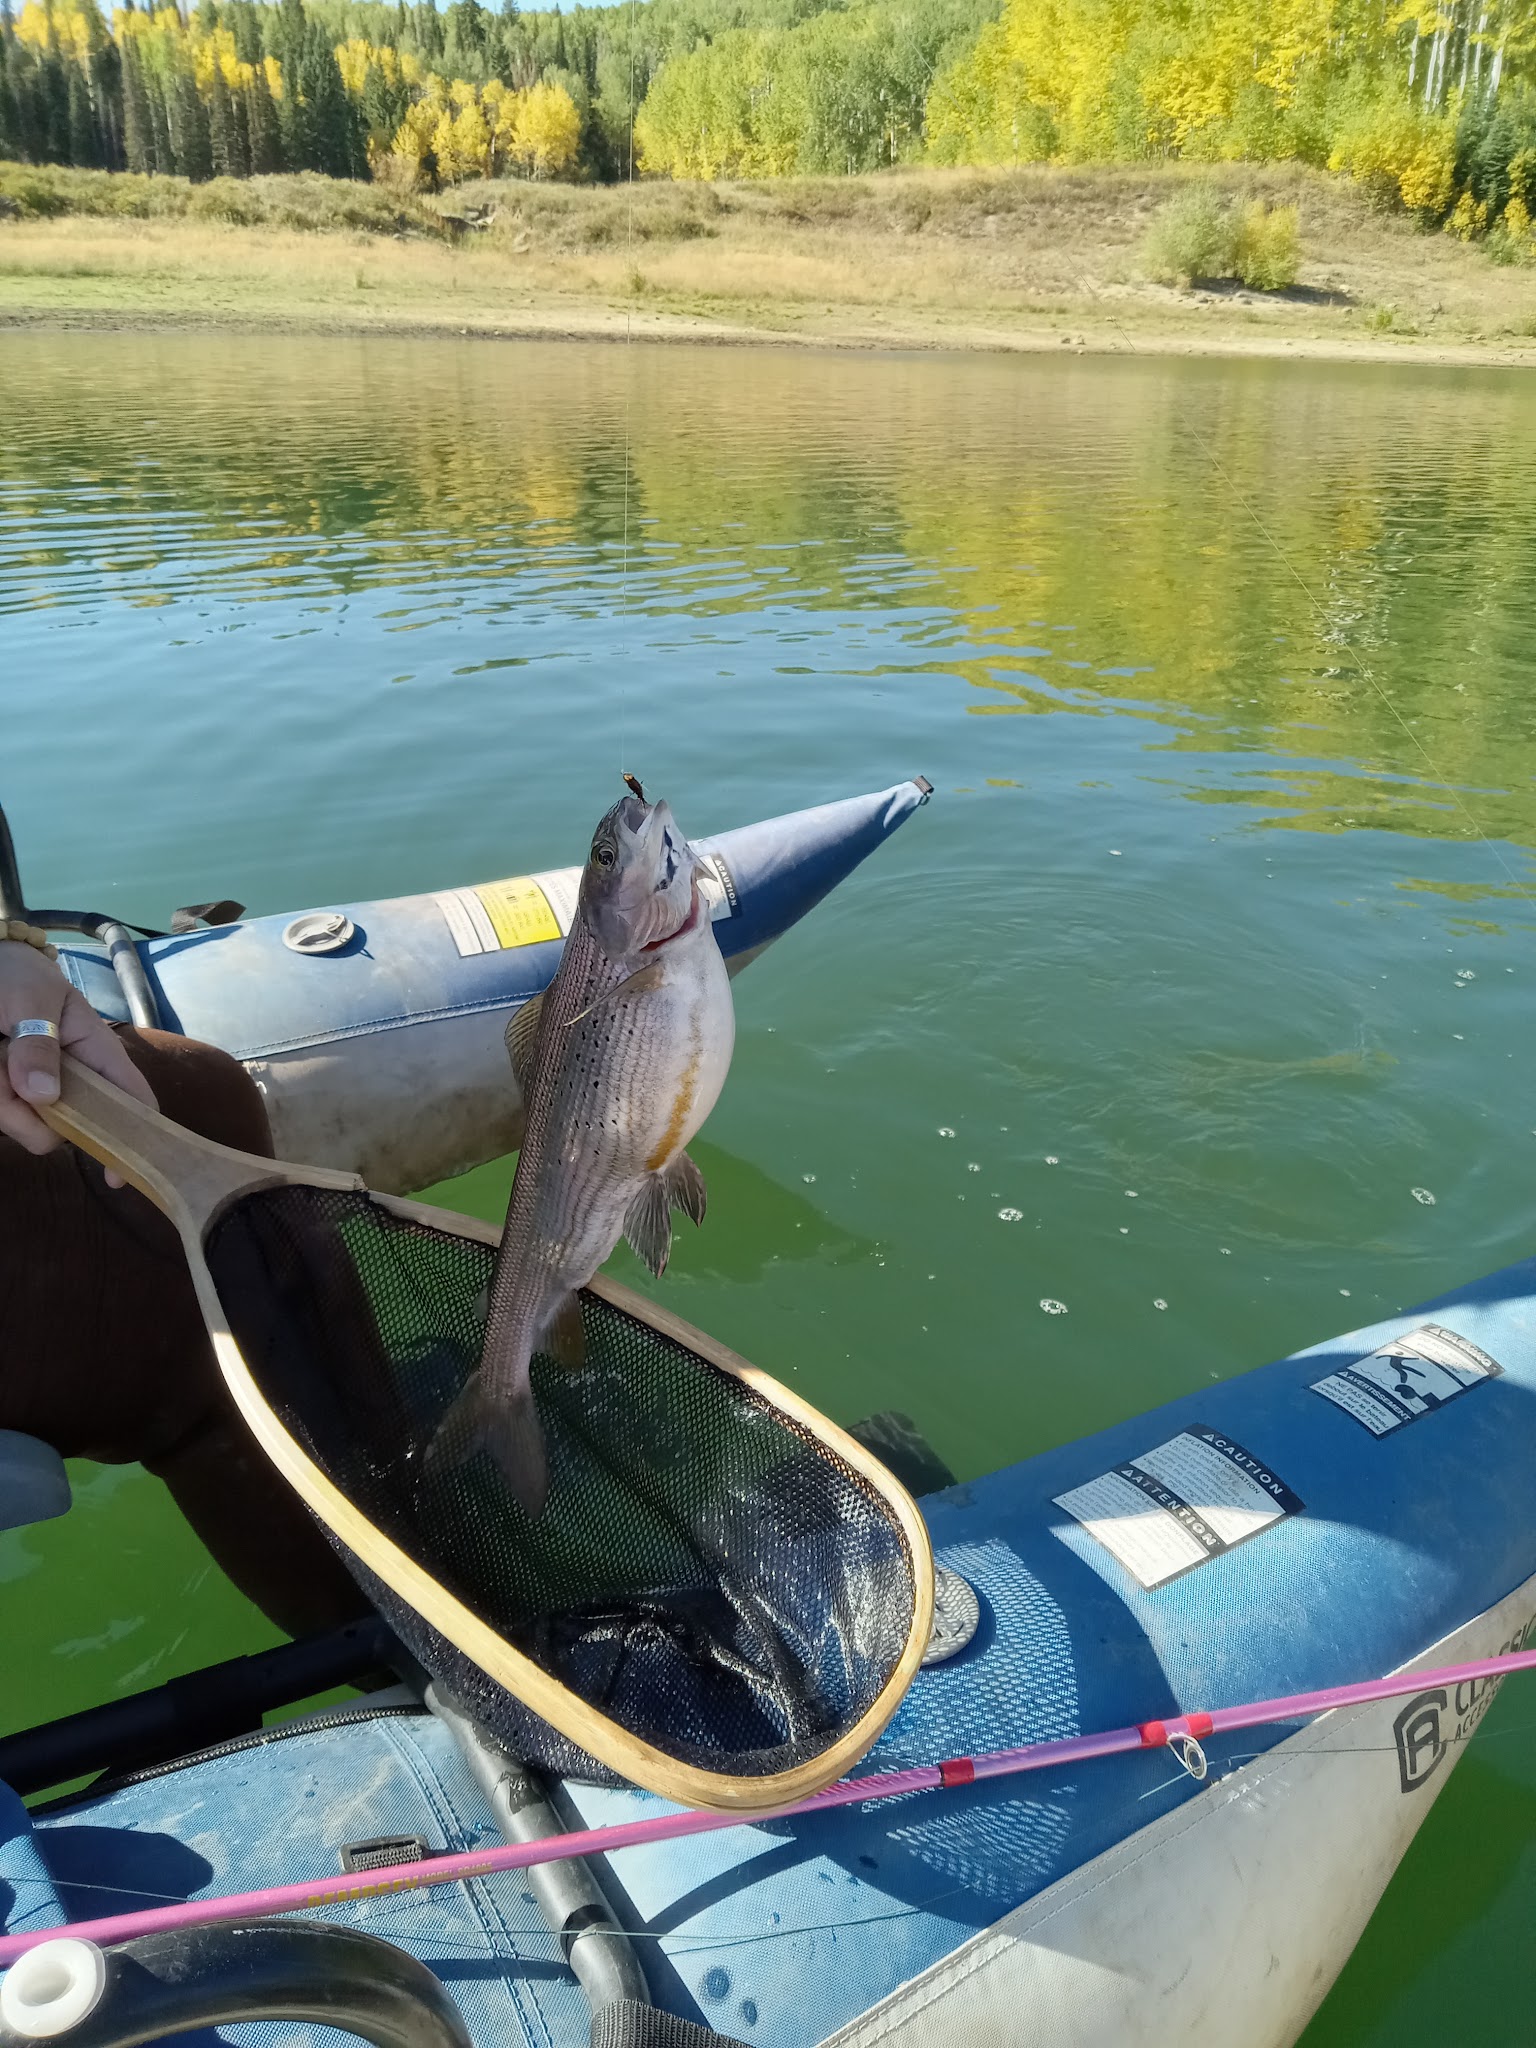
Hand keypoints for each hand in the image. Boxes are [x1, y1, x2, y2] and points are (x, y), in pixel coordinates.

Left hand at [0, 942, 157, 1170]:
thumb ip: (38, 1044)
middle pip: (68, 1129)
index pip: (133, 1100)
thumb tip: (45, 1098)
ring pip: (26, 1127)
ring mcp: (38, 1093)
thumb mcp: (29, 999)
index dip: (134, 1140)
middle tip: (4, 1072)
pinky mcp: (8, 1099)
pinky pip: (2, 1118)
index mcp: (97, 1053)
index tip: (114, 1176)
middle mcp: (72, 1082)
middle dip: (27, 1112)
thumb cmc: (16, 974)